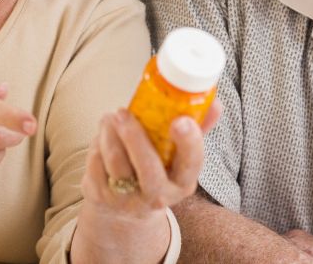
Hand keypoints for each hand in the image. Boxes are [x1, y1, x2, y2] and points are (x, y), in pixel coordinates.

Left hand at [82, 100, 222, 216]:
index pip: (191, 164)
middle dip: (135, 137)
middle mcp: (157, 196)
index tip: (181, 120)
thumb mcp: (177, 158)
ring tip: (111, 118)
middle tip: (123, 112)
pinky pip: (96, 163)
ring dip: (110, 133)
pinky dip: (97, 143)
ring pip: (116, 161)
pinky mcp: (100, 196)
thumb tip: (216, 102)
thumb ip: (196, 129)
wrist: (125, 211)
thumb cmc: (156, 172)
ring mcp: (127, 200)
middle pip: (148, 168)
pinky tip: (103, 136)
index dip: (189, 142)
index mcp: (182, 183)